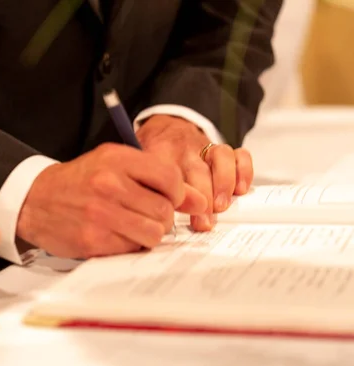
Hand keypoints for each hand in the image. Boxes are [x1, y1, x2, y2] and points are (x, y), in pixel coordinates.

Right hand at [17, 143, 206, 258]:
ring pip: (154, 232)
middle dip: (161, 216)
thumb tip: (199, 202)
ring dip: (149, 233)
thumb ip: (154, 177)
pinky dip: (129, 245)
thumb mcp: (112, 165)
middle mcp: (108, 184)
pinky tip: (114, 234)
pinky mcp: (93, 240)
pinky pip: (132, 248)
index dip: (176, 193)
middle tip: (145, 214)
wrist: (34, 200)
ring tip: (132, 226)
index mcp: (116, 159)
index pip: (170, 177)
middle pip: (164, 209)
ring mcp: (100, 214)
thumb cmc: (78, 182)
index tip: (167, 198)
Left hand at [136, 115, 253, 230]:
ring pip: (220, 158)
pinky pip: (238, 154)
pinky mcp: (221, 150)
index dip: (175, 195)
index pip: (168, 172)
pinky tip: (241, 190)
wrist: (165, 128)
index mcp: (160, 151)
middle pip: (197, 171)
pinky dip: (243, 171)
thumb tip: (144, 214)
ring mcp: (205, 148)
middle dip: (202, 199)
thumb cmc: (150, 152)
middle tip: (204, 223)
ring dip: (223, 184)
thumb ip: (141, 183)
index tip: (176, 214)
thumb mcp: (136, 163)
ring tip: (221, 207)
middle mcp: (185, 149)